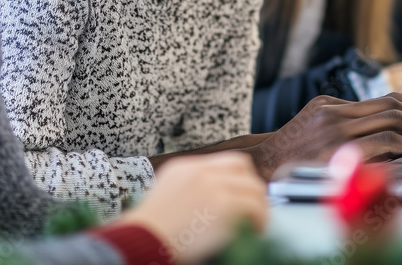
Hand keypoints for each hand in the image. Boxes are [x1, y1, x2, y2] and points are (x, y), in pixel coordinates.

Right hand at [120, 152, 267, 264]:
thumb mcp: (165, 196)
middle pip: (242, 167)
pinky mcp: (223, 204)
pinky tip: (255, 232)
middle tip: (254, 209)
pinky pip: (255, 207)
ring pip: (253, 187)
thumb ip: (190, 190)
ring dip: (259, 207)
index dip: (239, 178)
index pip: (225, 162)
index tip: (244, 195)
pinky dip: (260, 220)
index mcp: (185, 167)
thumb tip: (214, 202)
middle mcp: (200, 171)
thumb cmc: (149, 230)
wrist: (141, 240)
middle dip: (252, 188)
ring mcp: (213, 185)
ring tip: (257, 224)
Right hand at [250, 92, 401, 176]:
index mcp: (331, 105)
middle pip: (392, 106)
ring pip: (391, 123)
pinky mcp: (337, 152)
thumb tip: (381, 126)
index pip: (385, 99)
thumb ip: (343, 120)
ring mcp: (335, 131)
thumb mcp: (314, 124)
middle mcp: (334, 113)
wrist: (261, 167)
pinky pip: (383, 146)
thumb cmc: (289, 153)